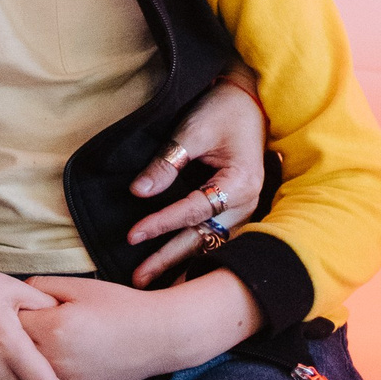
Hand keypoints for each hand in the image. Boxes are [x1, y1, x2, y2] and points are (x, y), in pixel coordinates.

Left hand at [20, 270, 258, 379]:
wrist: (157, 336)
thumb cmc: (118, 305)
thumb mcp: (78, 286)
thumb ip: (40, 287)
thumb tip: (16, 295)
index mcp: (52, 329)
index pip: (8, 323)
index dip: (10, 312)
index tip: (16, 306)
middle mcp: (56, 360)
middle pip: (13, 353)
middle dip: (11, 340)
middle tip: (18, 327)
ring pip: (26, 377)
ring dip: (23, 363)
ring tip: (29, 346)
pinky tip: (46, 364)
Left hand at [126, 75, 269, 285]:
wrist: (247, 98)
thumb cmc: (221, 110)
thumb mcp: (192, 131)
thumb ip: (167, 163)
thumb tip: (138, 192)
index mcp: (240, 183)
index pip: (194, 210)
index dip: (161, 224)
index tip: (132, 235)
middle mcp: (247, 203)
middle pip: (204, 238)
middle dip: (169, 259)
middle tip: (138, 278)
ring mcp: (244, 210)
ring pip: (210, 242)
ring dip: (181, 262)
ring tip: (152, 281)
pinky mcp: (235, 208)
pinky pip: (214, 236)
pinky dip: (194, 253)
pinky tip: (175, 268)